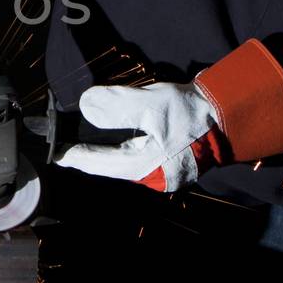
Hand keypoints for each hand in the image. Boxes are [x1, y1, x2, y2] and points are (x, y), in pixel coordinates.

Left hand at [56, 82, 226, 191]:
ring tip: (77, 139)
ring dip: (100, 149)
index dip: (70, 152)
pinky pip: (134, 156)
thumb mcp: (152, 105)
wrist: (233, 114)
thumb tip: (87, 105)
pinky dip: (118, 146)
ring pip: (119, 161)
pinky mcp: (168, 161)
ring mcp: (161, 171)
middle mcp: (151, 177)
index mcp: (144, 169)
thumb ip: (117, 106)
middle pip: (107, 165)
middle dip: (84, 152)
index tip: (49, 147)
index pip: (95, 162)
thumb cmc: (195, 113)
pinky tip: (109, 137)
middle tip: (60, 140)